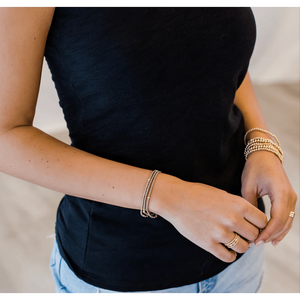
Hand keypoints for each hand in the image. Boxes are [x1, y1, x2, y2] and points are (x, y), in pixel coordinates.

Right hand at [152, 175, 267, 262]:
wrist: (175, 199)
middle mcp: (232, 219)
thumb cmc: (198, 194)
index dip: (259, 224)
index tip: (252, 225)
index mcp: (238, 204)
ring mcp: (220, 233)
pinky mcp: (208, 244)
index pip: (263, 221)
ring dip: (240, 245)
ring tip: (232, 240)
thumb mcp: (223, 194)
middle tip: (241, 233)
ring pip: (243, 248)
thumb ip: (239, 207)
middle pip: (255, 236)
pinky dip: (229, 255)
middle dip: (250, 235)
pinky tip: (224, 248)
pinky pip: (228, 257)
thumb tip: (252, 222)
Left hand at [241, 151, 297, 245]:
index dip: (267, 232)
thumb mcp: (248, 186)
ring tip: (263, 242)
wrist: (265, 155)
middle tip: (256, 243)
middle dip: (271, 235)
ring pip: (288, 222)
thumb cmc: (255, 168)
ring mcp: (292, 198)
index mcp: (281, 193)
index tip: (256, 241)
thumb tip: (249, 223)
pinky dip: (281, 227)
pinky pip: (287, 217)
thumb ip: (250, 205)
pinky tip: (273, 236)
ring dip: (277, 233)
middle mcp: (290, 197)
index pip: (277, 219)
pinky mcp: (289, 198)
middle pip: (284, 223)